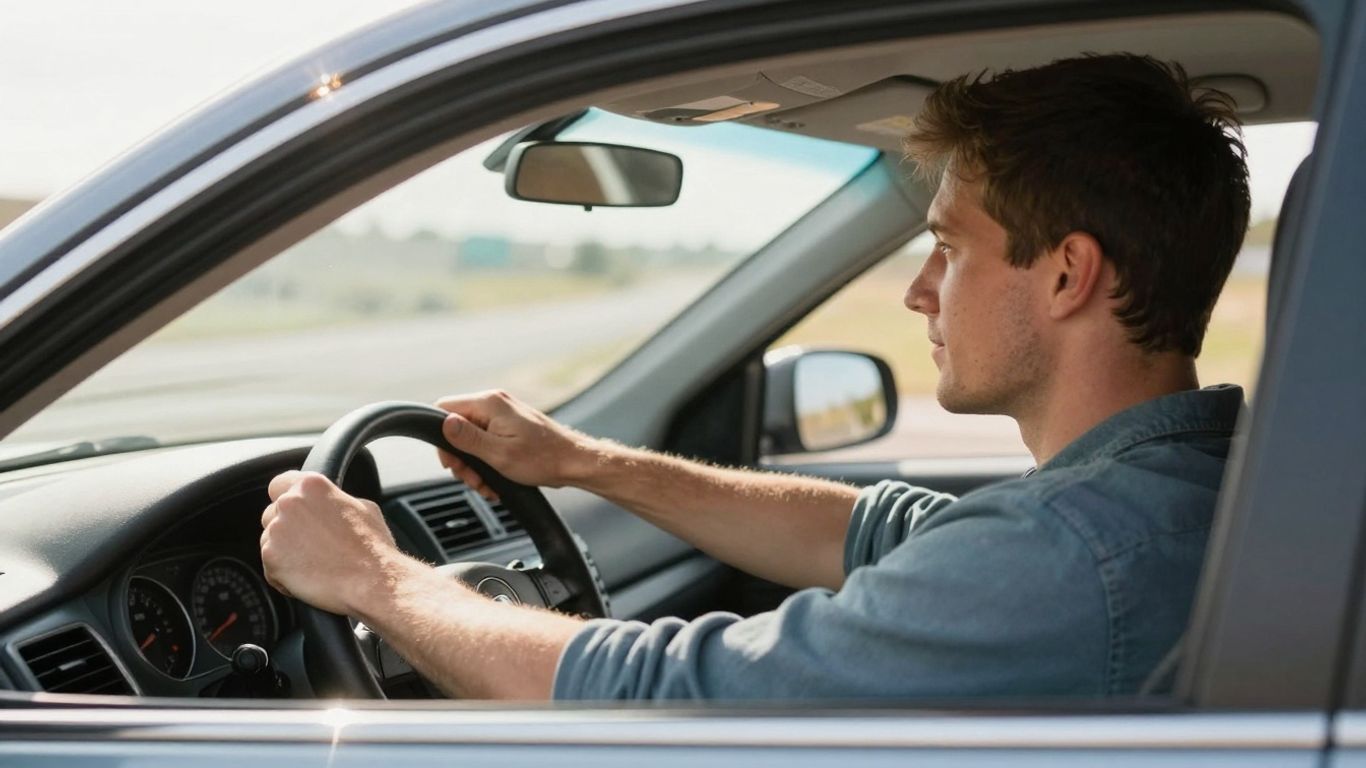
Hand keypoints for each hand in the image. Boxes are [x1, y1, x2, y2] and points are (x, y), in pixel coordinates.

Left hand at [260, 471, 404, 615]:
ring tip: (315, 564)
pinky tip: (311, 578)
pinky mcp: (271, 558)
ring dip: (286, 553)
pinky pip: (271, 568)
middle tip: (311, 544)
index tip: (294, 511)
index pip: (279, 484)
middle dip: (286, 529)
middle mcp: (290, 503)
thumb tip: (331, 503)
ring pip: (270, 541)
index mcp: (311, 485)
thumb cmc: (373, 547)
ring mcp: (277, 530)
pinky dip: (285, 576)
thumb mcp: (363, 508)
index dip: (286, 498)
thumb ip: (336, 500)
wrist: (371, 581)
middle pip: (272, 514)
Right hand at [434, 389, 597, 498]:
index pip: (444, 408)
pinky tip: (495, 481)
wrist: (573, 462)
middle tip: (472, 479)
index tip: (452, 462)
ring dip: (474, 466)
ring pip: (471, 440)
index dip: (442, 438)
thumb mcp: (499, 453)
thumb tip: (443, 423)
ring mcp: (503, 416)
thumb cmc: (543, 458)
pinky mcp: (510, 428)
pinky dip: (487, 464)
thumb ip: (468, 438)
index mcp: (489, 404)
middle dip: (461, 459)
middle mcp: (494, 404)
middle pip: (457, 428)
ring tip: (486, 485)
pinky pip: (486, 443)